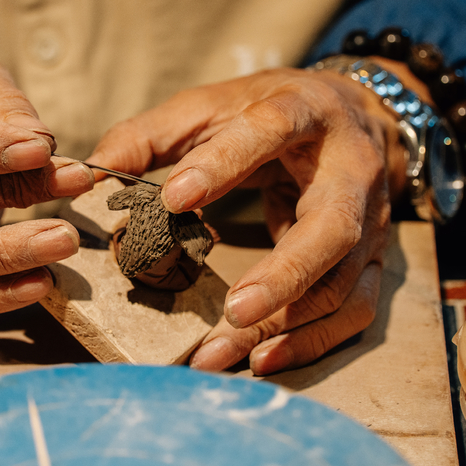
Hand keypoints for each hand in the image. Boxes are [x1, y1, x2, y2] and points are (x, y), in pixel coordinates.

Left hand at [88, 63, 407, 373]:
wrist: (355, 116)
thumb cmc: (272, 110)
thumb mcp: (213, 106)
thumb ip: (152, 135)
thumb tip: (92, 174)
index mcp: (307, 110)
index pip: (271, 130)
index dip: (224, 163)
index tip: (174, 198)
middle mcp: (350, 169)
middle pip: (331, 227)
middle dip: (284, 274)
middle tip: (231, 313)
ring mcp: (371, 220)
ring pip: (340, 283)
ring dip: (284, 325)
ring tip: (220, 354)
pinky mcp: (373, 258)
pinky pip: (354, 310)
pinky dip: (311, 342)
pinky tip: (261, 359)